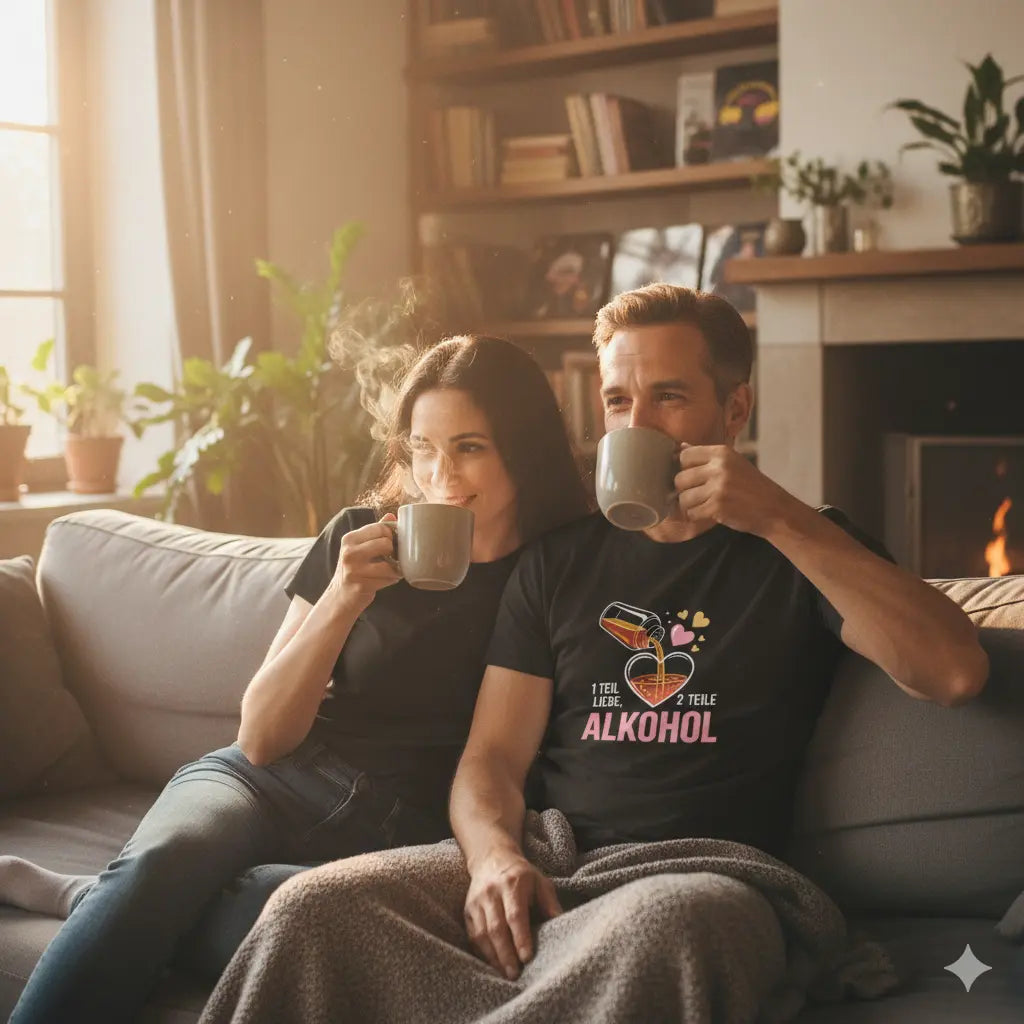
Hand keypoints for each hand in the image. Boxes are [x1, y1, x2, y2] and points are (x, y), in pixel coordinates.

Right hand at [328, 514, 401, 611]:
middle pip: (386, 544)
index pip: (380, 528)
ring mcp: (354, 569)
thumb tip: (392, 516)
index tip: (391, 544)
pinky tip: (388, 579)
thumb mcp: (359, 547)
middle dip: (394, 552)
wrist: (340, 596)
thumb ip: (374, 531)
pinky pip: (388, 578)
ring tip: (392, 570)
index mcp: (350, 539)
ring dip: (395, 568)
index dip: (391, 535)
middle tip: (392, 558)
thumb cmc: (354, 569)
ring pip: (389, 564)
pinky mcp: (361, 585)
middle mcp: (349, 552)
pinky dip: (392, 579)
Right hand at [463, 851, 562, 979]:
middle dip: (506, 954)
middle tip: (515, 974)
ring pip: (482, 934)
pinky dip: (482, 953)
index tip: (527, 958)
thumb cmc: (522, 876)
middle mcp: (491, 892)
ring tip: (505, 973)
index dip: (521, 937)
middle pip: (496, 928)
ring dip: (493, 957)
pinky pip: (472, 936)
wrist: (492, 859)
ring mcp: (476, 902)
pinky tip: (493, 964)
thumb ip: (550, 904)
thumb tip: (561, 926)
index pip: (515, 914)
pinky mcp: (467, 911)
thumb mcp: (540, 883)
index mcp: (512, 884)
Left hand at [674, 444, 794, 537]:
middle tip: (699, 494)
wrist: (775, 510)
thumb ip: (707, 456)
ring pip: (683, 498)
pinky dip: (696, 516)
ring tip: (704, 505)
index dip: (685, 468)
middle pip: (680, 479)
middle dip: (685, 490)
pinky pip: (691, 513)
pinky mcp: (717, 507)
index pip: (685, 455)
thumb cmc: (753, 487)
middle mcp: (719, 468)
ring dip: (690, 505)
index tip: (694, 476)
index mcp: (722, 453)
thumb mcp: (734, 463)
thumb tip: (681, 446)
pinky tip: (708, 513)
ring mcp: (718, 488)